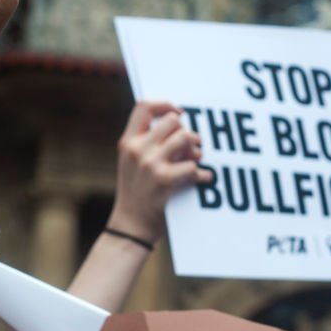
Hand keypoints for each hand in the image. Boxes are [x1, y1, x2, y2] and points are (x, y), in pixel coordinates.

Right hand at [108, 102, 213, 242]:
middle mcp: (137, 149)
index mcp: (127, 142)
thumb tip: (178, 126)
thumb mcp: (130, 164)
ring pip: (185, 139)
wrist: (130, 226)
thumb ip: (145, 144)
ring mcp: (150, 164)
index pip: (144, 106)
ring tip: (197, 161)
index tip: (178, 113)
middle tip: (193, 146)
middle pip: (173, 122)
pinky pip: (194, 167)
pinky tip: (204, 180)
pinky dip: (204, 175)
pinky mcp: (165, 180)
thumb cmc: (135, 195)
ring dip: (197, 150)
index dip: (165, 104)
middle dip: (187, 133)